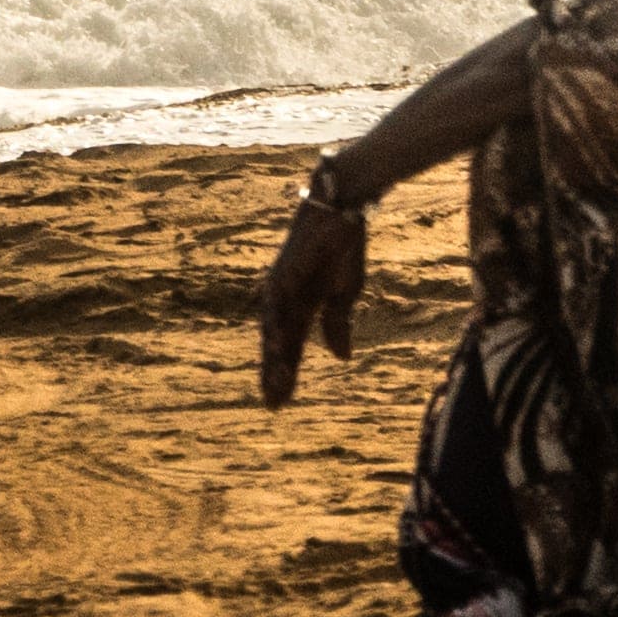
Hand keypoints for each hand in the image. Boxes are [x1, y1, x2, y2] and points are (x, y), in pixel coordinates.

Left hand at [253, 184, 366, 406]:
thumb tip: (341, 358)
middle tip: (272, 406)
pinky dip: (275, 324)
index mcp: (305, 307)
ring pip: (272, 329)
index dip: (287, 375)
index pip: (294, 348)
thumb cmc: (344, 247)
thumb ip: (338, 323)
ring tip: (274, 386)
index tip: (282, 404)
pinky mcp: (282, 272)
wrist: (344, 211)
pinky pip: (275, 303)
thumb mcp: (346, 293)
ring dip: (273, 357)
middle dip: (275, 374)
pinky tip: (276, 346)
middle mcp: (287, 300)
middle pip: (278, 345)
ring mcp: (282, 286)